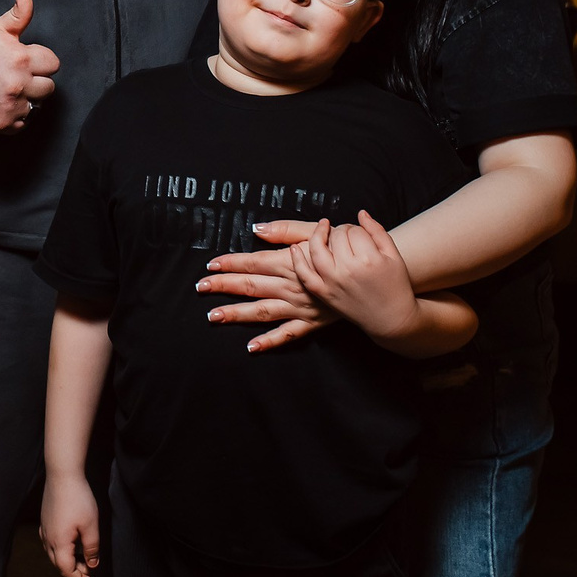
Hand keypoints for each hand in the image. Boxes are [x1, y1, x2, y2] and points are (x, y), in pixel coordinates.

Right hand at [0, 0, 60, 130]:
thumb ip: (19, 13)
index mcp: (21, 59)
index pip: (53, 63)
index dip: (40, 60)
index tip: (25, 60)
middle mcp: (18, 84)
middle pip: (49, 87)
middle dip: (36, 80)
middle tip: (16, 75)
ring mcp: (11, 106)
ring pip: (37, 105)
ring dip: (26, 98)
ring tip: (7, 88)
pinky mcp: (3, 123)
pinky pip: (23, 122)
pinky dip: (15, 115)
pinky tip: (1, 102)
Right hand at [39, 473, 100, 576]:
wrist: (62, 475)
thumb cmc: (78, 499)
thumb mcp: (91, 525)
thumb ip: (92, 548)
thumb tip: (92, 564)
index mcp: (59, 543)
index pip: (67, 570)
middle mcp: (48, 538)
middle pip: (58, 564)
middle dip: (74, 570)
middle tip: (89, 570)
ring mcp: (44, 529)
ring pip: (53, 553)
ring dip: (67, 560)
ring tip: (82, 557)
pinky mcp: (45, 520)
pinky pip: (50, 542)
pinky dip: (61, 549)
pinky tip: (70, 542)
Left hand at [195, 219, 336, 351]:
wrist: (376, 273)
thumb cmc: (346, 248)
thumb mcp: (318, 232)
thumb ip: (286, 230)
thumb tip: (257, 229)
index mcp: (291, 263)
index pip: (254, 262)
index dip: (231, 263)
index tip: (210, 264)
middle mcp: (292, 286)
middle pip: (252, 286)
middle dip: (224, 286)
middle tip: (201, 287)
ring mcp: (301, 307)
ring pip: (263, 311)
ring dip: (237, 314)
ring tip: (214, 316)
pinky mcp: (312, 322)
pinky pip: (288, 334)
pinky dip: (270, 341)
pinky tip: (252, 347)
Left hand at [288, 212, 421, 345]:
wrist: (391, 318)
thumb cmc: (395, 285)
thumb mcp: (393, 255)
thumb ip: (377, 231)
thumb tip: (361, 213)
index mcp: (369, 259)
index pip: (354, 231)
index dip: (356, 228)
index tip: (359, 233)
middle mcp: (348, 270)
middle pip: (336, 237)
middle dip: (341, 231)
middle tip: (348, 237)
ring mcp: (333, 282)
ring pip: (317, 249)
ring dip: (316, 235)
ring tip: (322, 229)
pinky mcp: (324, 294)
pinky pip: (305, 274)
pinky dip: (297, 260)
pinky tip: (295, 248)